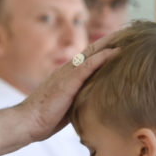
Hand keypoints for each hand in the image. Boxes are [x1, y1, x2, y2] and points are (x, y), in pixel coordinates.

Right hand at [0, 35, 118, 155]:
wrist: (26, 122)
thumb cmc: (45, 119)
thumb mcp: (68, 106)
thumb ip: (80, 99)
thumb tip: (96, 104)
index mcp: (67, 76)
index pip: (88, 58)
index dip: (104, 50)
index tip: (121, 44)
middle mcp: (67, 71)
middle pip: (92, 51)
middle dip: (110, 41)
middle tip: (129, 32)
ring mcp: (66, 75)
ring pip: (91, 54)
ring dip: (109, 44)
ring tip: (127, 35)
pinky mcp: (67, 82)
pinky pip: (87, 66)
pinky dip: (101, 58)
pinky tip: (115, 52)